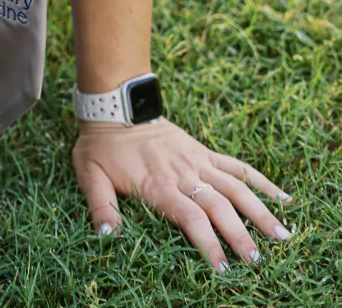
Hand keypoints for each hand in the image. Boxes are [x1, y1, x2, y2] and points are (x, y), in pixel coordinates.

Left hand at [73, 118, 292, 271]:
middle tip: (257, 262)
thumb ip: (100, 205)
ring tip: (282, 237)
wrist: (115, 103)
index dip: (207, 243)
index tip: (223, 269)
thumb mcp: (89, 174)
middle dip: (239, 235)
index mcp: (158, 184)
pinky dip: (260, 181)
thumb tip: (106, 236)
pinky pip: (236, 166)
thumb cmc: (101, 144)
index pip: (190, 217)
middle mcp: (183, 173)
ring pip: (236, 187)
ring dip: (259, 211)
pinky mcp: (204, 151)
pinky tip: (283, 198)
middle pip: (218, 206)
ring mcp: (197, 161)